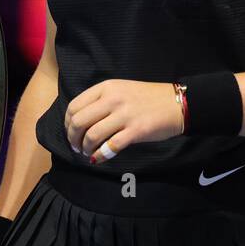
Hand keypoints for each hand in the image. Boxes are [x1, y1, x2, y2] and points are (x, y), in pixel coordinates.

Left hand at [65, 79, 184, 163]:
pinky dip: (100, 155)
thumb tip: (81, 123)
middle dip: (73, 139)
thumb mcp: (121, 90)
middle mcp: (113, 99)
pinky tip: (99, 158)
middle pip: (79, 122)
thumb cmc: (148, 98)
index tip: (71, 133)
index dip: (67, 124)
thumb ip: (101, 101)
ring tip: (88, 153)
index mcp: (106, 88)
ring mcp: (125, 114)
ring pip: (92, 135)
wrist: (177, 103)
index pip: (74, 106)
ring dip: (85, 148)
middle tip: (77, 147)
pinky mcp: (136, 130)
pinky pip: (111, 146)